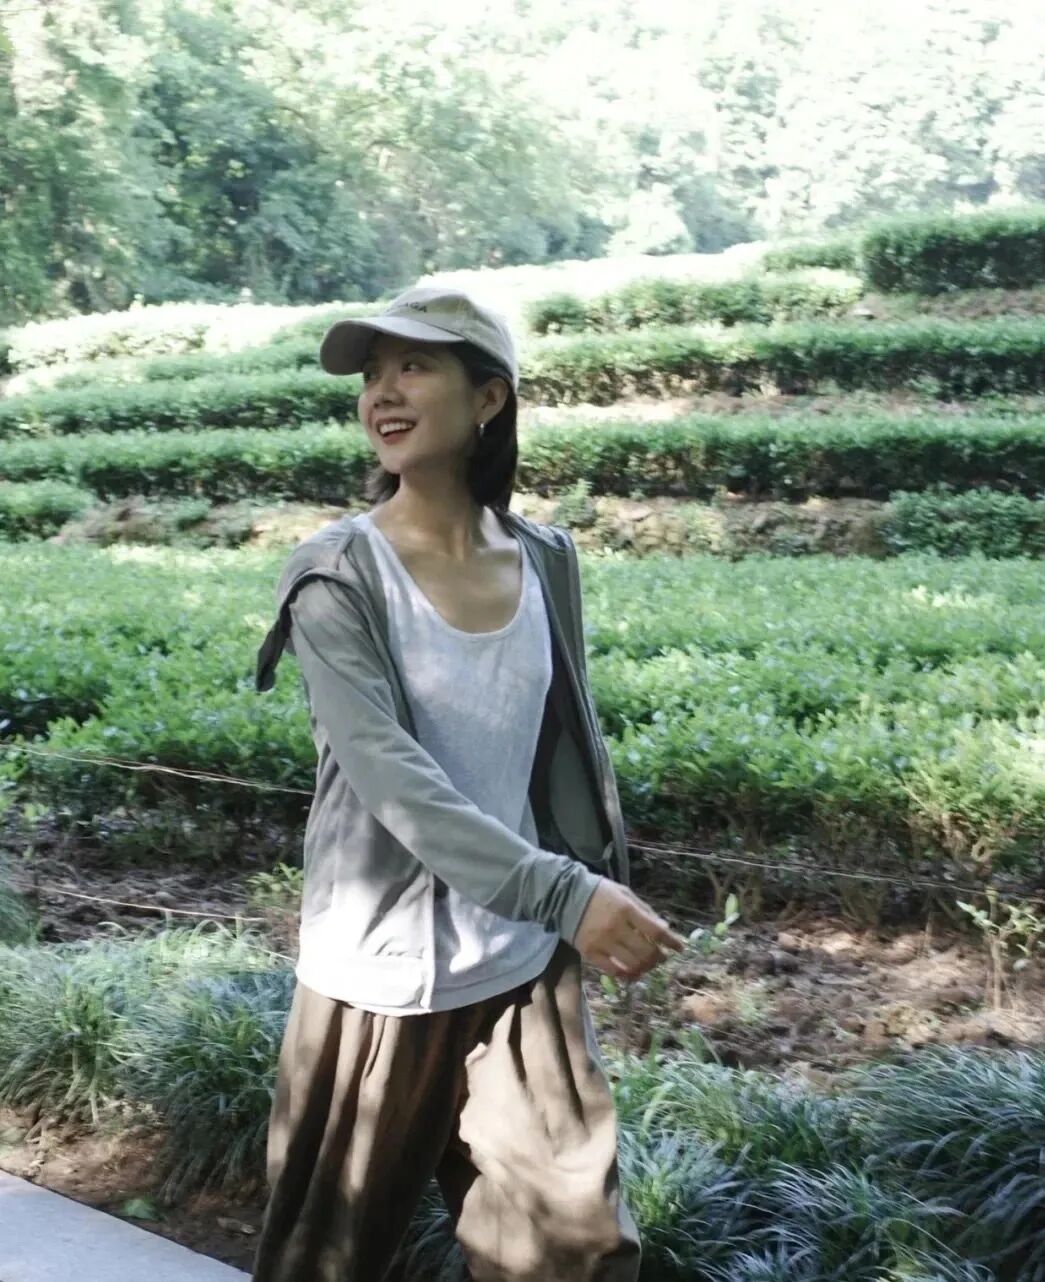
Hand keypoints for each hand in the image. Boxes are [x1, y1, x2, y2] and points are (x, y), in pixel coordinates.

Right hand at [573, 879, 687, 980]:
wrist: (565, 896)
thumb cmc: (600, 893)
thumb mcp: (624, 893)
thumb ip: (644, 911)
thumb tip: (664, 929)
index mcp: (626, 909)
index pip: (656, 930)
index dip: (671, 941)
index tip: (680, 948)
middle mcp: (615, 927)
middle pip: (646, 951)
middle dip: (659, 957)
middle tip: (662, 957)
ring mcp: (602, 942)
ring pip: (632, 964)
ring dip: (645, 967)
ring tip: (648, 965)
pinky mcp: (589, 953)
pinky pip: (613, 971)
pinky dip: (626, 974)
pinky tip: (632, 972)